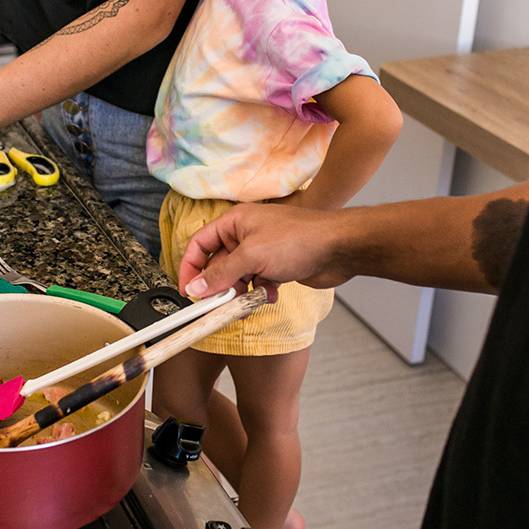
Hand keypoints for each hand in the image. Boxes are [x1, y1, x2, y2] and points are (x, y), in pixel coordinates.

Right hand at [179, 203, 355, 301]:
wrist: (340, 248)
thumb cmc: (300, 239)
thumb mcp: (252, 256)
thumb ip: (221, 274)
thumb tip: (196, 287)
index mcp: (235, 222)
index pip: (200, 243)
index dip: (190, 266)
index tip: (188, 290)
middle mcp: (246, 235)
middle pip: (219, 264)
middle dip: (219, 286)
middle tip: (217, 306)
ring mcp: (262, 251)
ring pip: (238, 278)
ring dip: (240, 294)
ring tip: (246, 305)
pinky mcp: (277, 266)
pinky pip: (257, 284)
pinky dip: (260, 294)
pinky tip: (270, 296)